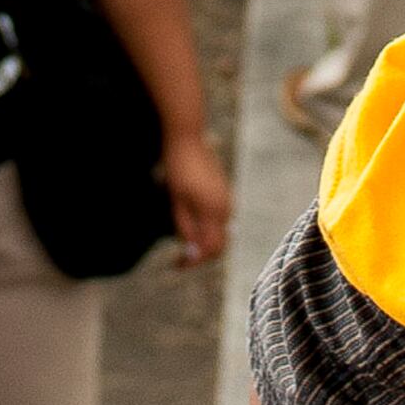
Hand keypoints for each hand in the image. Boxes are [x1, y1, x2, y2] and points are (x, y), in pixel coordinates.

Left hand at [161, 128, 232, 266]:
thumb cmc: (178, 168)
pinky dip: (208, 230)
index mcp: (214, 210)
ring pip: (221, 233)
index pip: (210, 248)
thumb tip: (191, 251)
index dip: (194, 261)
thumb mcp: (176, 200)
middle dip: (201, 256)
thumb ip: (185, 226)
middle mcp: (226, 208)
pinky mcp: (224, 194)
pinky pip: (220, 221)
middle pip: (220, 245)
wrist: (188, 139)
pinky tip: (192, 228)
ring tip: (184, 246)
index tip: (177, 265)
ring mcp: (228, 200)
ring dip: (205, 243)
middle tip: (180, 260)